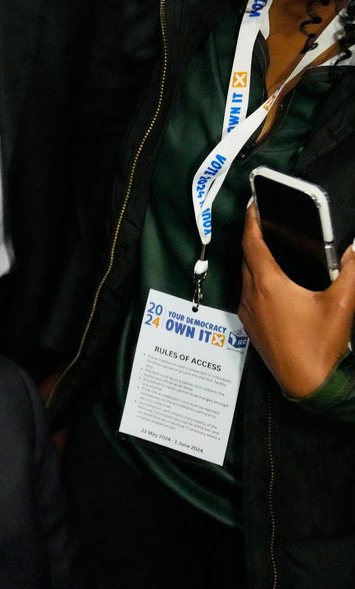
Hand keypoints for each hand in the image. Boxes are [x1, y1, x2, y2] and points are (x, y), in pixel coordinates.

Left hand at [238, 203, 354, 397]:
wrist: (306, 383)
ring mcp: (247, 312)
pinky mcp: (250, 324)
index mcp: (268, 284)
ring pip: (245, 276)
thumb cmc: (320, 344)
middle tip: (264, 220)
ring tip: (270, 244)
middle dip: (253, 236)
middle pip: (246, 257)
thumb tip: (354, 250)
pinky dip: (256, 278)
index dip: (251, 221)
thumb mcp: (342, 304)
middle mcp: (251, 295)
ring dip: (254, 258)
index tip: (253, 204)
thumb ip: (349, 271)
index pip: (252, 243)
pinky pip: (248, 292)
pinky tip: (273, 278)